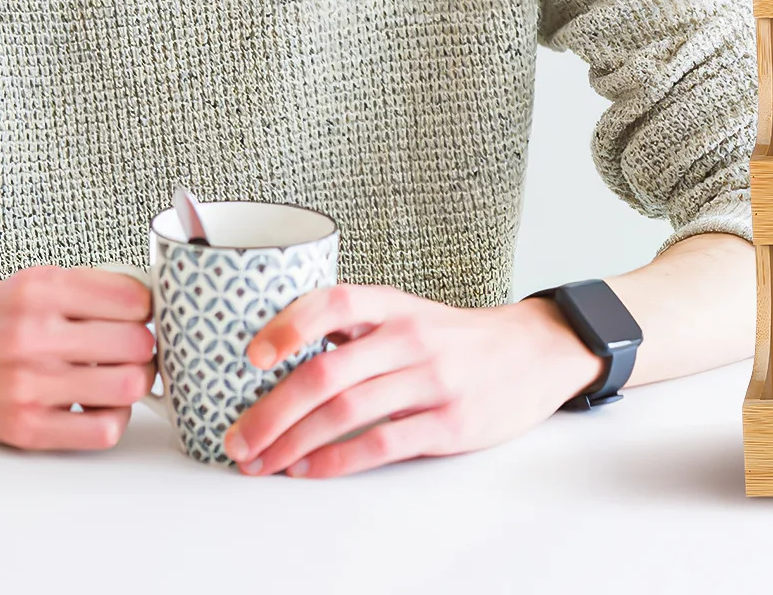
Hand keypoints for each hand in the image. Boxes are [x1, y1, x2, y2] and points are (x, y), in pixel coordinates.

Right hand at [0, 266, 155, 449]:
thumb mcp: (35, 280)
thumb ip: (91, 287)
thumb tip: (152, 307)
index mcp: (41, 291)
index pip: (134, 300)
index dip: (148, 308)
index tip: (140, 314)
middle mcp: (33, 337)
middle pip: (137, 344)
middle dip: (145, 345)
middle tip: (134, 347)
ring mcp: (28, 386)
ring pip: (128, 386)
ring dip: (134, 380)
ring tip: (120, 374)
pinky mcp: (24, 428)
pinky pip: (101, 431)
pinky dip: (115, 418)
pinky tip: (101, 404)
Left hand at [221, 284, 604, 478]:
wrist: (534, 353)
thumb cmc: (457, 338)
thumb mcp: (410, 314)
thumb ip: (356, 327)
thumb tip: (281, 350)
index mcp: (396, 304)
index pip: (334, 302)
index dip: (288, 326)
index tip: (249, 356)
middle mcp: (411, 337)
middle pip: (327, 372)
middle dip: (272, 411)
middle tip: (238, 437)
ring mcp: (432, 380)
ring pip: (346, 411)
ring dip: (293, 442)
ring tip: (262, 461)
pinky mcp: (448, 422)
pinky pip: (380, 444)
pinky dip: (336, 461)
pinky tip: (309, 470)